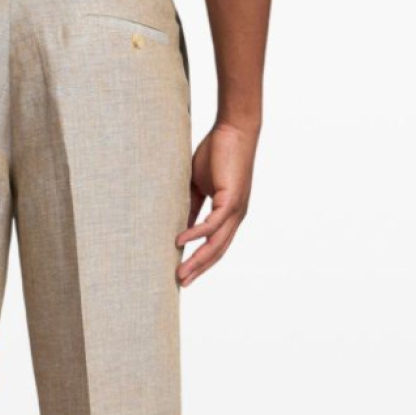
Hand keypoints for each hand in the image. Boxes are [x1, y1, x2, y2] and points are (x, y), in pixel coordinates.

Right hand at [176, 122, 259, 286]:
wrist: (234, 130)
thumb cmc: (217, 153)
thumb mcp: (198, 186)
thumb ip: (192, 207)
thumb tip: (180, 225)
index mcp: (228, 214)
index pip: (214, 245)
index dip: (200, 262)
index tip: (184, 274)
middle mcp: (235, 217)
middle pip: (217, 252)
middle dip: (198, 269)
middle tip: (180, 283)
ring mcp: (235, 210)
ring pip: (216, 244)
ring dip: (198, 260)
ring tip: (181, 272)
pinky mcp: (231, 200)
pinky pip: (212, 224)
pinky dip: (196, 234)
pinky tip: (181, 242)